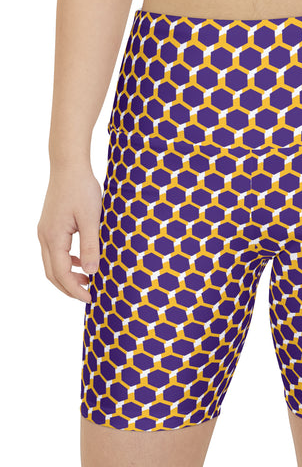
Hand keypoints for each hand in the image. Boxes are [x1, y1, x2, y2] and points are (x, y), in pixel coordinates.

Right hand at [37, 166, 101, 302]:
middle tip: (89, 296)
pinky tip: (84, 262)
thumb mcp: (92, 219)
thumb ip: (91, 246)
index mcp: (54, 237)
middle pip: (52, 273)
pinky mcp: (51, 226)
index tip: (90, 299)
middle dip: (69, 288)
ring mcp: (46, 231)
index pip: (61, 274)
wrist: (69, 167)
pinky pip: (57, 252)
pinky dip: (68, 262)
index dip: (75, 289)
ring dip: (68, 276)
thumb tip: (92, 273)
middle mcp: (45, 237)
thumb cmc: (82, 190)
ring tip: (88, 281)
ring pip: (53, 263)